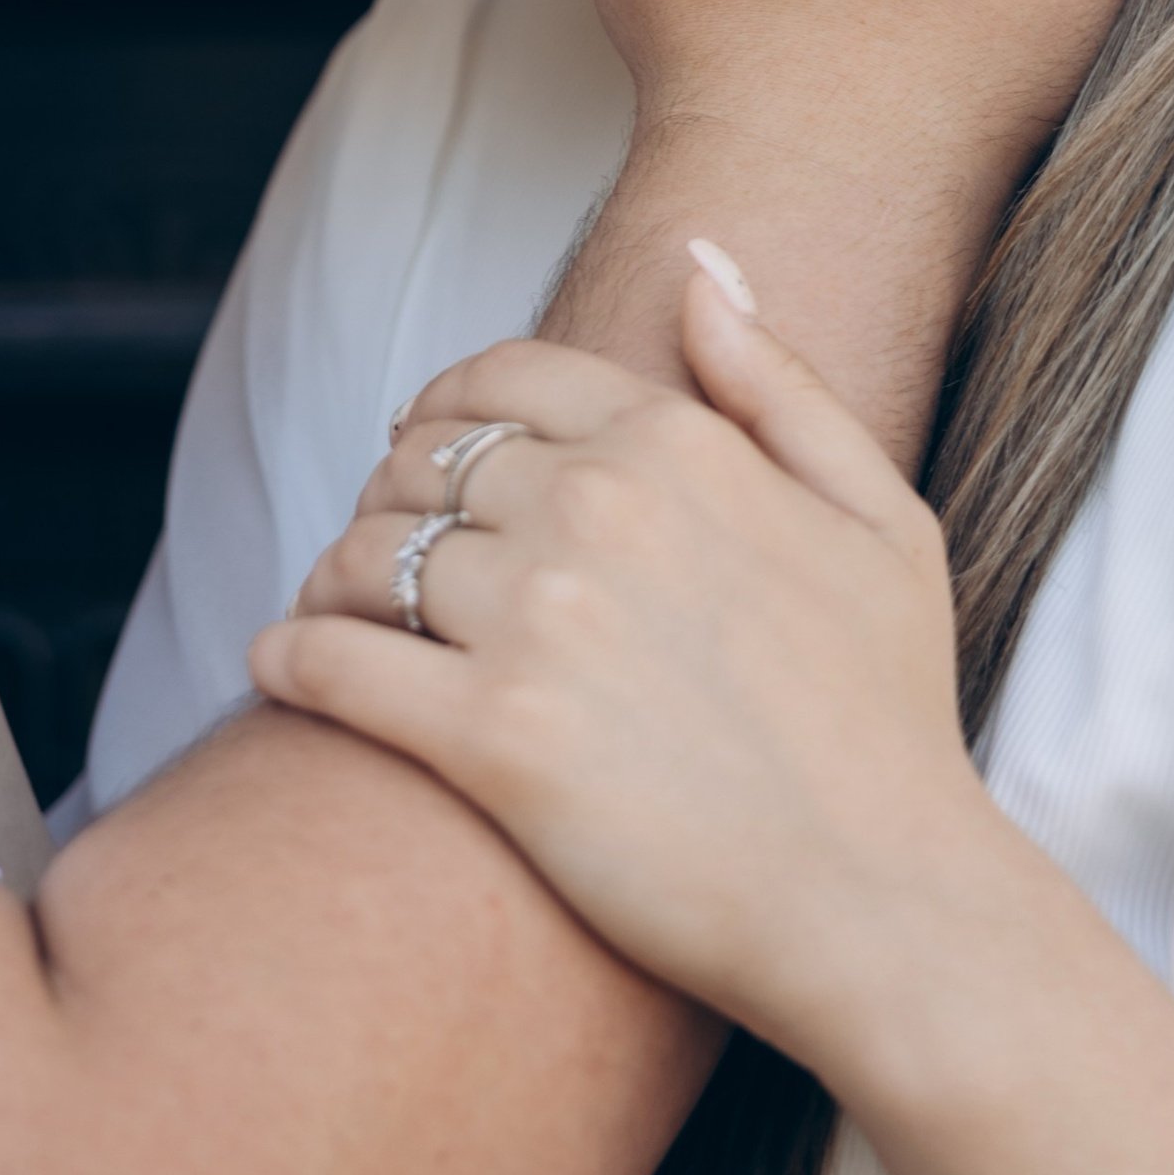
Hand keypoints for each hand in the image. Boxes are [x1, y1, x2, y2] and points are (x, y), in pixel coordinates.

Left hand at [256, 277, 1002, 1075]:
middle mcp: (596, 509)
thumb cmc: (890, 721)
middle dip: (390, 497)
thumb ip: (779, 383)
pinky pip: (327, 661)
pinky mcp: (489, 737)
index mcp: (677, 445)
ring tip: (341, 616)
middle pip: (419, 464)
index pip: (498, 380)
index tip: (423, 448)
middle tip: (388, 552)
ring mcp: (536, 621)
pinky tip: (283, 667)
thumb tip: (699, 268)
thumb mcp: (880, 518)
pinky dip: (287, 656)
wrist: (886, 906)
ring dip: (335, 579)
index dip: (444, 408)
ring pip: (362, 554)